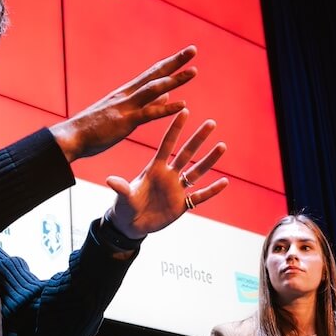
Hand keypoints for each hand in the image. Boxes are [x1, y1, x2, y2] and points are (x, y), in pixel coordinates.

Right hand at [50, 46, 197, 162]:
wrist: (71, 137)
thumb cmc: (93, 129)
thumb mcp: (120, 114)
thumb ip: (144, 104)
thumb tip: (165, 95)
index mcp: (126, 93)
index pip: (152, 74)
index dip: (169, 64)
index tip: (185, 55)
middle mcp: (127, 94)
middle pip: (155, 74)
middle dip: (175, 61)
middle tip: (193, 49)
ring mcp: (126, 106)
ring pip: (154, 89)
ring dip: (175, 80)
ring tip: (193, 71)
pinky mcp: (125, 121)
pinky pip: (149, 113)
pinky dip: (166, 108)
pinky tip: (182, 105)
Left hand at [105, 108, 227, 237]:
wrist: (130, 224)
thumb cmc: (124, 207)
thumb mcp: (122, 198)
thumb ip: (121, 189)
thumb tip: (110, 180)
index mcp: (154, 168)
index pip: (167, 144)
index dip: (175, 129)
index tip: (184, 111)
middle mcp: (168, 175)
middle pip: (186, 153)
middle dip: (198, 139)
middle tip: (211, 123)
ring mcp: (176, 189)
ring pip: (197, 172)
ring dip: (209, 160)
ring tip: (222, 146)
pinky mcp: (181, 205)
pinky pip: (200, 197)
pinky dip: (212, 190)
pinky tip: (225, 182)